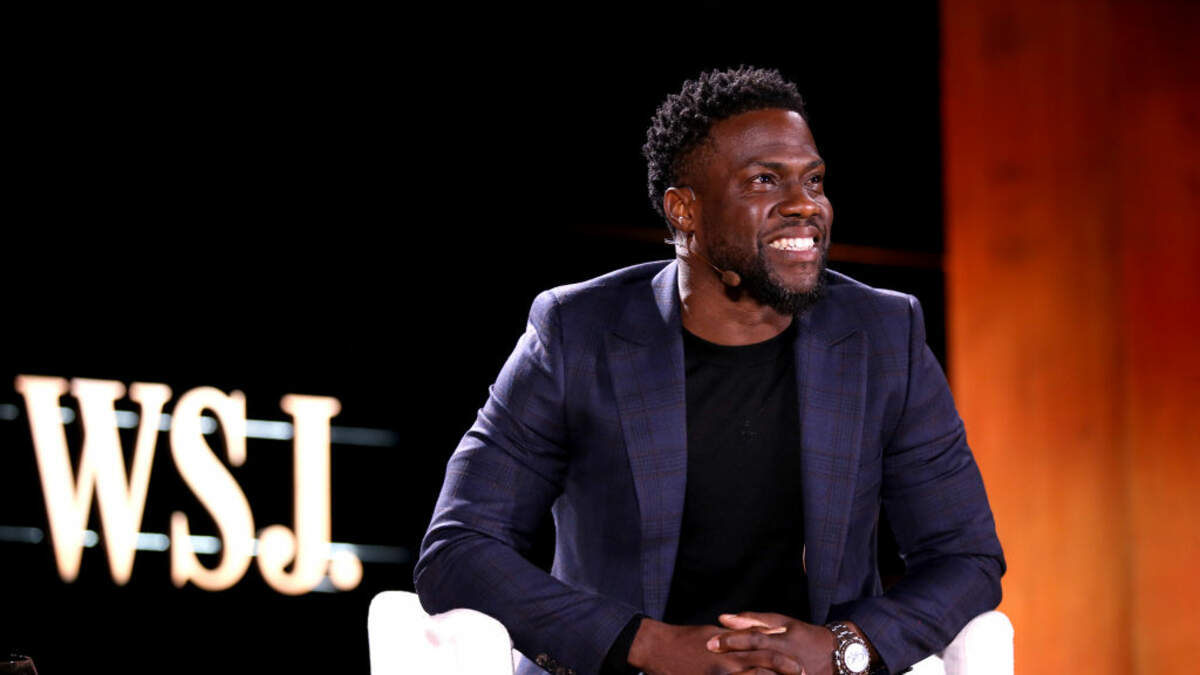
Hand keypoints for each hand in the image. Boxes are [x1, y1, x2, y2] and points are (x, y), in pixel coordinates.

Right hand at [628, 617, 803, 674]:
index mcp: (732, 646)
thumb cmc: (687, 639)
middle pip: (764, 670)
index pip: (766, 653)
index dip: (785, 662)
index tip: (800, 668)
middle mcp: (728, 662)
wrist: (658, 647)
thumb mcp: (715, 633)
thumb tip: (760, 636)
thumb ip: (738, 636)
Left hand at [706, 612, 836, 674]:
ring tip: (720, 674)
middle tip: (709, 654)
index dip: (732, 641)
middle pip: (756, 658)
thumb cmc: (805, 636)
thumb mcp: (783, 623)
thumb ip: (753, 620)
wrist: (839, 656)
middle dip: (732, 658)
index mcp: (784, 639)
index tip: (710, 643)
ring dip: (744, 674)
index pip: (754, 639)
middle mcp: (787, 658)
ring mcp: (792, 674)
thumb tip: (723, 618)